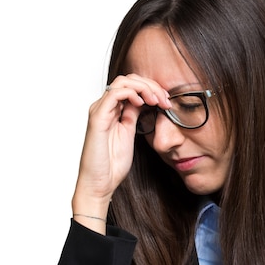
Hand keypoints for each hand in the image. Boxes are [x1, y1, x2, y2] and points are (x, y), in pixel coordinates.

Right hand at [71, 74, 170, 232]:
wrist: (99, 184)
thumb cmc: (112, 165)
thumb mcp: (129, 134)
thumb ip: (134, 116)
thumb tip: (145, 102)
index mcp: (112, 111)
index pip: (131, 86)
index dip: (151, 88)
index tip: (167, 102)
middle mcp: (104, 107)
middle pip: (128, 79)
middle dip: (151, 85)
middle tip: (165, 100)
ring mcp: (100, 111)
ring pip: (123, 82)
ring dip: (144, 87)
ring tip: (156, 101)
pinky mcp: (97, 118)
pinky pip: (115, 93)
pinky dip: (132, 93)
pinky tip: (143, 103)